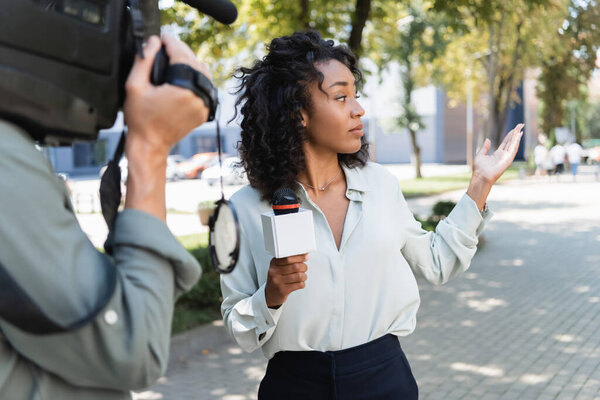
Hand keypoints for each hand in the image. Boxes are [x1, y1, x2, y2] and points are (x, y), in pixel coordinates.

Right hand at [123, 34, 209, 156]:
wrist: (150, 145)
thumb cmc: (140, 119)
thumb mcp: (134, 86)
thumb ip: (143, 60)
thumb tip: (153, 41)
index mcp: (182, 90)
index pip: (181, 54)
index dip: (170, 41)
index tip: (162, 36)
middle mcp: (198, 97)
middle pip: (194, 61)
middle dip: (180, 50)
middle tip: (165, 46)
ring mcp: (204, 105)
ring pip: (203, 73)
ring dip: (190, 63)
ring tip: (174, 59)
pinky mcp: (205, 111)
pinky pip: (205, 87)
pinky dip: (196, 78)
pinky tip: (183, 75)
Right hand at [265, 254, 308, 307]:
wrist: (270, 294)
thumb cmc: (277, 279)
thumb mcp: (279, 268)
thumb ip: (290, 261)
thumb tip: (304, 254)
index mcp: (274, 263)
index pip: (288, 258)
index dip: (299, 257)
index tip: (306, 256)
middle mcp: (274, 272)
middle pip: (295, 266)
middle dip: (304, 267)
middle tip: (304, 268)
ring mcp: (278, 282)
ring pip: (299, 276)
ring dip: (304, 276)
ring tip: (302, 277)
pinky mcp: (283, 290)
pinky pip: (299, 285)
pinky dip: (302, 283)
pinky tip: (299, 283)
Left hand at [473, 123, 523, 184]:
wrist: (480, 177)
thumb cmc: (479, 169)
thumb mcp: (480, 155)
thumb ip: (485, 147)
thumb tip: (488, 139)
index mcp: (497, 154)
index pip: (506, 142)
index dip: (510, 135)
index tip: (515, 129)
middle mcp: (503, 155)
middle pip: (511, 142)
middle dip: (516, 134)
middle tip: (521, 125)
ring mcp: (506, 158)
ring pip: (513, 145)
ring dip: (517, 137)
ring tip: (520, 129)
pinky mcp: (508, 160)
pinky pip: (513, 150)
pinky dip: (515, 143)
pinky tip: (518, 136)